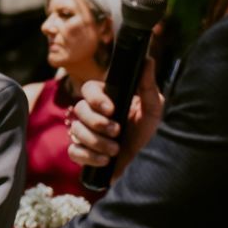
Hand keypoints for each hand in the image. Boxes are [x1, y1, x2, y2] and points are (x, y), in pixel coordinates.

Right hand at [65, 58, 161, 175]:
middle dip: (97, 123)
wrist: (151, 167)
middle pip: (79, 109)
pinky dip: (88, 156)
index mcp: (108, 100)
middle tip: (117, 132)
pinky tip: (105, 160)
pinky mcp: (84, 154)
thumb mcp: (153, 110)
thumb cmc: (152, 135)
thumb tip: (147, 60)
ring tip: (115, 150)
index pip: (88, 89)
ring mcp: (87, 134)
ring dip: (96, 141)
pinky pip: (73, 151)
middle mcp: (94, 115)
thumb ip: (148, 86)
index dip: (95, 98)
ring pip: (75, 130)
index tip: (111, 109)